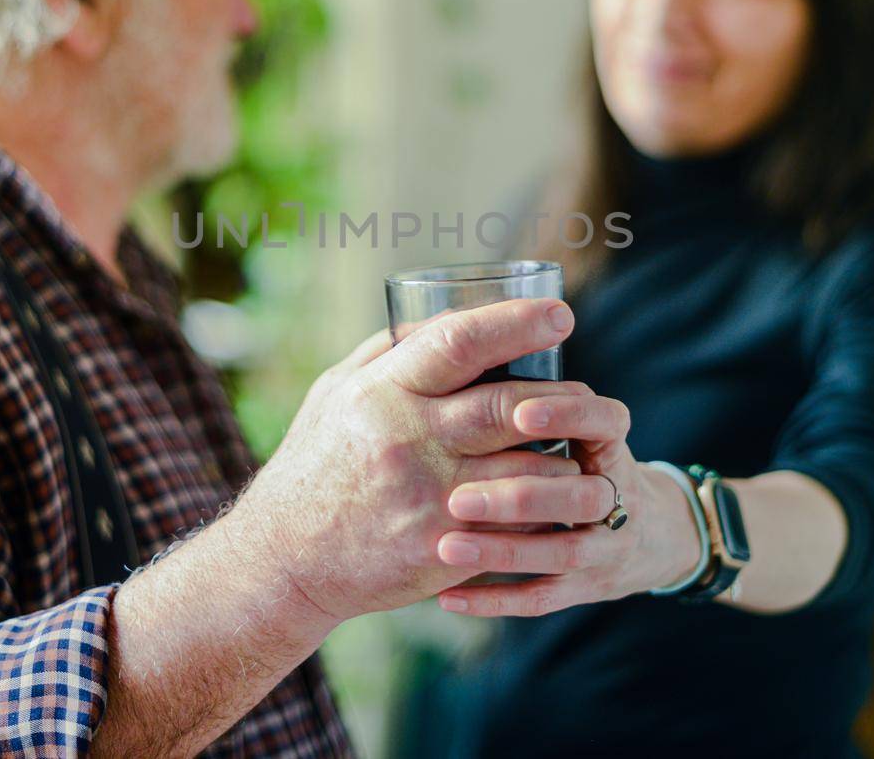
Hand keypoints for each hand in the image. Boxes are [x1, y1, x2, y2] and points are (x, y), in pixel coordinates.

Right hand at [232, 298, 624, 627]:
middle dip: (560, 392)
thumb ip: (389, 354)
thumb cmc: (315, 464)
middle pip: (506, 404)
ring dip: (565, 454)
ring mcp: (429, 498)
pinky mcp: (443, 548)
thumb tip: (449, 315)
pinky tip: (560, 494)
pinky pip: (518, 523)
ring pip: (527, 468)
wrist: (286, 559)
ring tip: (583, 443)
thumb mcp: (335, 392)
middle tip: (587, 388)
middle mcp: (408, 441)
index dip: (516, 323)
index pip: (458, 344)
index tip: (560, 315)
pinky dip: (548, 506)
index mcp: (381, 393)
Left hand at [430, 395, 704, 616]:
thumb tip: (470, 344)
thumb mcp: (585, 428)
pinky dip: (495, 598)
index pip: (606, 424)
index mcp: (611, 448)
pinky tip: (447, 597)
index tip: (519, 413)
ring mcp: (604, 549)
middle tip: (458, 495)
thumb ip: (540, 400)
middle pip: (578, 497)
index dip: (568, 416)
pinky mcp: (585, 590)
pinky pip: (541, 599)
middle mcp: (616, 498)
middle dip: (518, 498)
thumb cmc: (590, 462)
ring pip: (559, 554)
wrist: (655, 535)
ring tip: (445, 546)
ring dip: (501, 552)